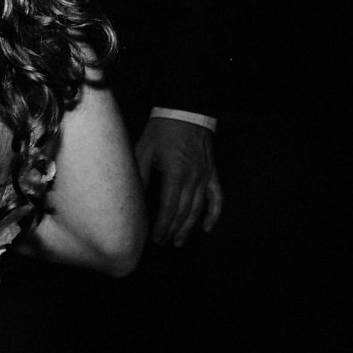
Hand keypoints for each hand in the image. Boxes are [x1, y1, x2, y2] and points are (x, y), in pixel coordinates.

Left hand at [135, 117, 222, 246]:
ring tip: (178, 241)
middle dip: (173, 229)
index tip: (155, 237)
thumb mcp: (144, 149)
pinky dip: (213, 214)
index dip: (163, 225)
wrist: (185, 111)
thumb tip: (134, 198)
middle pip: (184, 211)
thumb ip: (140, 175)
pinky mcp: (212, 172)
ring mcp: (205, 175)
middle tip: (163, 242)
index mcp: (175, 172)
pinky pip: (217, 197)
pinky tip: (207, 227)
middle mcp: (193, 177)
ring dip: (189, 227)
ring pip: (199, 208)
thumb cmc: (161, 130)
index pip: (169, 207)